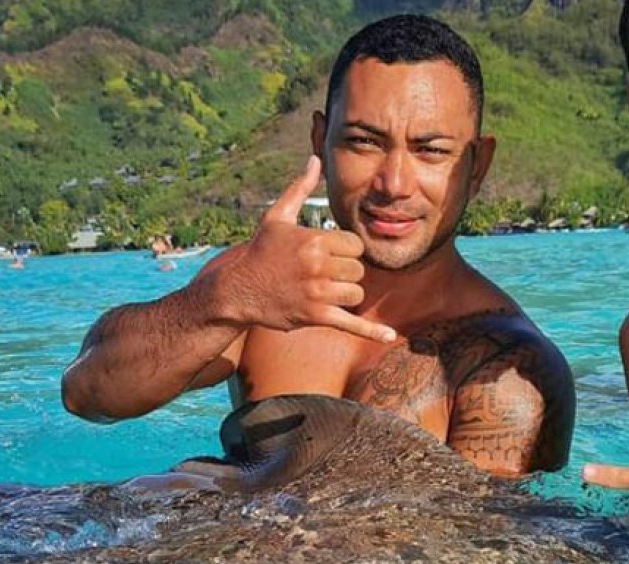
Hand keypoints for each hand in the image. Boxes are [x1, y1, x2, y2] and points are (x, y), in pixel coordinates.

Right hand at [198, 156, 394, 342]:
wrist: (238, 289)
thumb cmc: (261, 251)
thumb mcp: (277, 216)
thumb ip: (300, 188)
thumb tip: (315, 160)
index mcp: (314, 240)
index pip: (355, 246)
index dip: (347, 251)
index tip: (330, 255)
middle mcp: (318, 266)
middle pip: (358, 270)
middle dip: (346, 273)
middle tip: (325, 275)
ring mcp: (318, 293)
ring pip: (356, 294)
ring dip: (346, 295)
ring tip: (325, 292)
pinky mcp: (316, 316)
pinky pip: (352, 324)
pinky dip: (372, 332)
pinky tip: (390, 337)